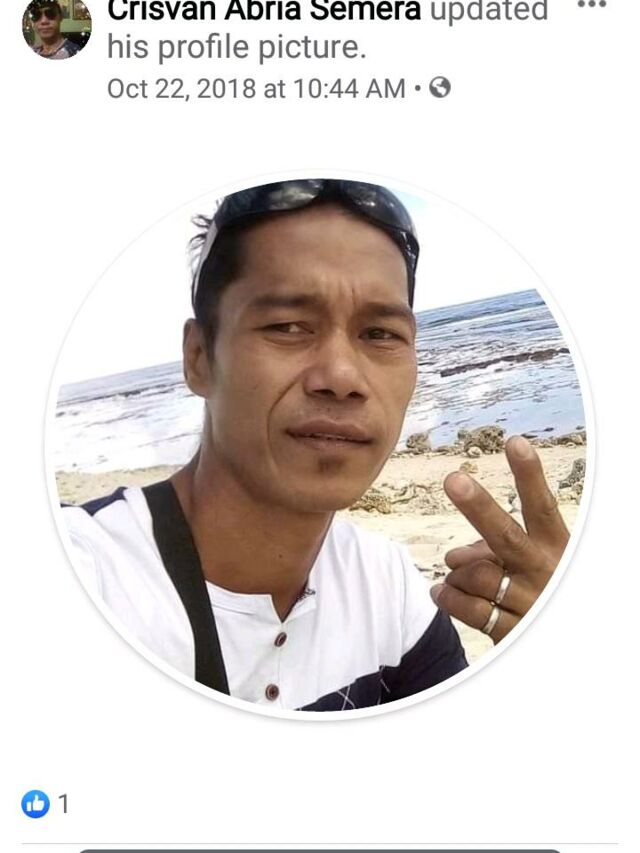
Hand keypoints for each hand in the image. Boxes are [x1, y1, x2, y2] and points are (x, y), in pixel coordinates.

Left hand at [430, 435, 569, 642]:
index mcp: (556, 549)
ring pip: (476, 575)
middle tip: (454, 480)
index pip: (541, 507)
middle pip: (505, 536)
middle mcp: (544, 574)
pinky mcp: (511, 634)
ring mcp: (528, 605)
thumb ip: (496, 548)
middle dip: (478, 507)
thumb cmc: (542, 591)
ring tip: (455, 575)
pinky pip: (467, 608)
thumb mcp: (533, 564)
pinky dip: (448, 596)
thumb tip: (454, 555)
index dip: (529, 475)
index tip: (515, 442)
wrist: (559, 642)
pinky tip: (442, 592)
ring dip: (456, 572)